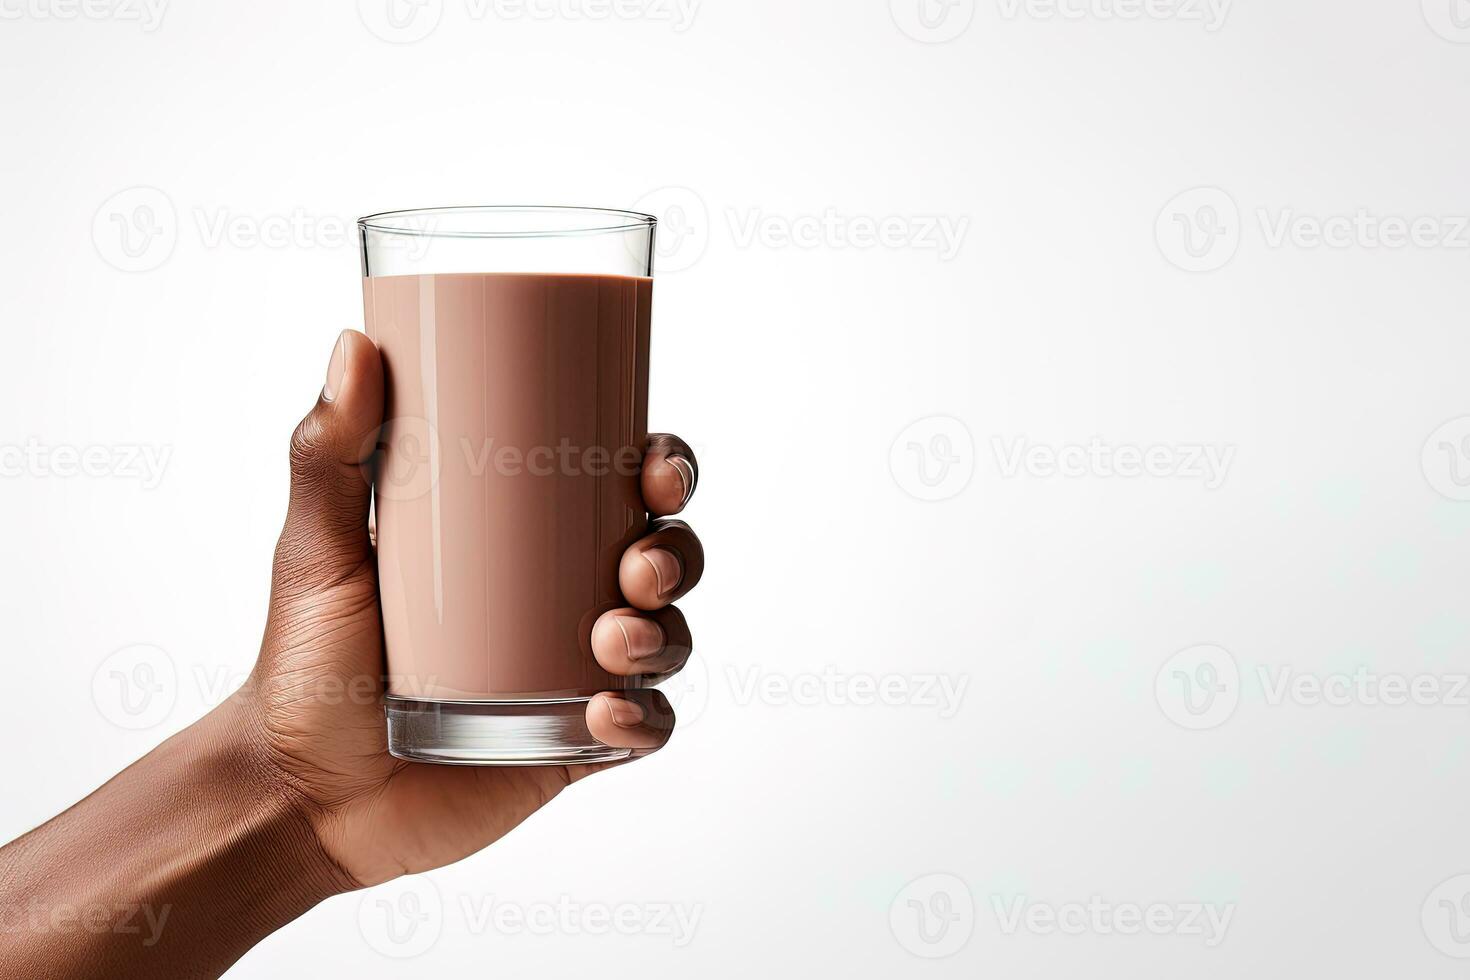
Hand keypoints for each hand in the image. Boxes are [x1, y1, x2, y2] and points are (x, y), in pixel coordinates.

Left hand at [231, 329, 701, 887]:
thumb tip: (353, 345)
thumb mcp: (317, 548)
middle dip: (678, 552)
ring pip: (669, 639)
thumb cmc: (304, 660)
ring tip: (611, 640)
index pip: (621, 487)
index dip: (666, 468)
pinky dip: (646, 722)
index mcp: (526, 539)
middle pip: (666, 556)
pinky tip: (607, 716)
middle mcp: (565, 600)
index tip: (655, 465)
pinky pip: (646, 731)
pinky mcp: (574, 747)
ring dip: (666, 633)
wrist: (298, 791)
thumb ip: (327, 452)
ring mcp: (575, 675)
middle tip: (637, 565)